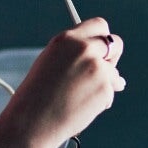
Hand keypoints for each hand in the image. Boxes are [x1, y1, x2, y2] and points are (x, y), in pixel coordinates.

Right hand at [4, 17, 124, 147]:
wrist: (32, 122)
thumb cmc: (36, 96)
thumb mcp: (50, 62)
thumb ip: (74, 54)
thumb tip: (103, 58)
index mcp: (67, 39)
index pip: (99, 25)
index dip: (102, 38)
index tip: (102, 49)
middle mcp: (84, 48)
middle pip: (115, 43)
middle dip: (113, 57)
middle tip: (103, 72)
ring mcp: (97, 67)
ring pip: (114, 72)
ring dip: (105, 83)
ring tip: (79, 97)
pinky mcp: (105, 87)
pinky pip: (112, 91)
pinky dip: (102, 100)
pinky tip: (82, 107)